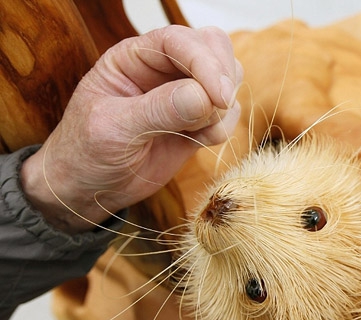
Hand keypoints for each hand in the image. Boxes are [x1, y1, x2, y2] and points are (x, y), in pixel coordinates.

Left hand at [19, 25, 242, 233]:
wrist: (89, 190)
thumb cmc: (86, 153)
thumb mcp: (112, 129)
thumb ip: (157, 110)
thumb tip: (203, 96)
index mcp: (133, 58)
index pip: (179, 41)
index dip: (204, 62)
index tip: (220, 96)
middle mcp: (162, 69)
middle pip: (212, 48)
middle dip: (222, 77)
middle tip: (219, 108)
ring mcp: (184, 95)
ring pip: (227, 79)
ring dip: (223, 106)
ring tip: (196, 132)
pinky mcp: (198, 122)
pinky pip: (228, 114)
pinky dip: (222, 128)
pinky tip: (197, 142)